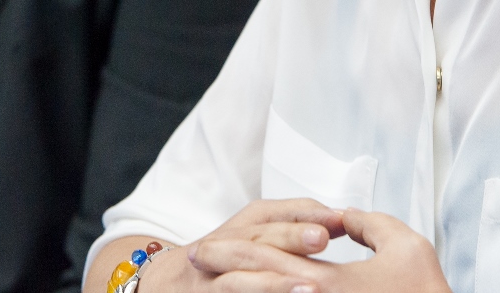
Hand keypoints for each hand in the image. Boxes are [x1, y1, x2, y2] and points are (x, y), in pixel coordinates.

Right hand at [133, 198, 345, 292]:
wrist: (159, 289)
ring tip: (309, 284)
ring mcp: (207, 281)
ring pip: (238, 278)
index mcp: (233, 231)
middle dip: (289, 237)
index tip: (339, 218)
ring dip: (274, 280)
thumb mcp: (246, 238)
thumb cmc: (214, 265)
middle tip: (323, 237)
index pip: (268, 215)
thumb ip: (287, 227)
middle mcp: (217, 251)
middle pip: (254, 239)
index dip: (303, 214)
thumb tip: (338, 221)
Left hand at [186, 207, 449, 292]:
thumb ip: (369, 224)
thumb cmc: (425, 291)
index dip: (227, 252)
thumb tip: (343, 217)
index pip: (264, 258)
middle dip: (220, 274)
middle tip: (192, 266)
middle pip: (253, 286)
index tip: (200, 251)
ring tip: (210, 285)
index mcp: (325, 282)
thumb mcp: (406, 246)